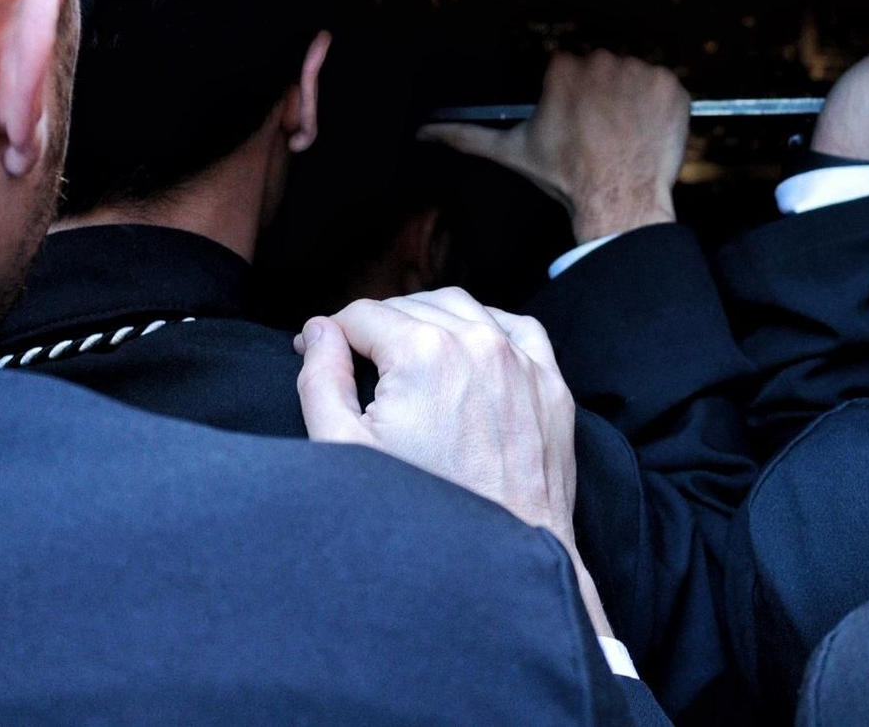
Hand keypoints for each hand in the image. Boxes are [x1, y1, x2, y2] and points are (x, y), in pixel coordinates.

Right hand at [295, 287, 612, 636]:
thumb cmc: (421, 513)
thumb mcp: (345, 450)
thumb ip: (322, 379)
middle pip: (412, 306)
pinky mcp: (551, 386)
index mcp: (424, 352)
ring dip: (430, 319)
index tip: (322, 352)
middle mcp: (478, 345)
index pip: (363, 315)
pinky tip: (470, 349)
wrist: (500, 561)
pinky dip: (489, 329)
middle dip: (378, 326)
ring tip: (406, 353)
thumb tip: (318, 332)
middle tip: (359, 359)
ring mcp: (522, 363)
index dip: (332, 333)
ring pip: (466, 309)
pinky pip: (520, 330)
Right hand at [420, 50, 689, 242]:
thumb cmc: (564, 177)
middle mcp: (600, 61)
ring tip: (625, 134)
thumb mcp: (512, 153)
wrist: (618, 200)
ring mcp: (638, 72)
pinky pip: (665, 85)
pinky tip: (647, 132)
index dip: (575, 98)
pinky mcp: (670, 85)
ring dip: (631, 100)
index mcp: (562, 69)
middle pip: (602, 69)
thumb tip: (424, 131)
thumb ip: (467, 136)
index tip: (578, 122)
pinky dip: (661, 106)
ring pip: (633, 75)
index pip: (570, 70)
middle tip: (603, 132)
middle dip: (603, 95)